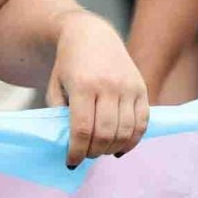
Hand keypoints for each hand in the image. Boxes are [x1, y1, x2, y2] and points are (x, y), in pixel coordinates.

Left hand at [48, 13, 148, 167]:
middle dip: (94, 152)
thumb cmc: (68, 64)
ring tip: (101, 150)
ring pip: (125, 131)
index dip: (77, 151)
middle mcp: (108, 86)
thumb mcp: (55, 85)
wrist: (91, 34)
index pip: (83, 129)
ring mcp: (128, 87)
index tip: (71, 163)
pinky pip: (142, 123)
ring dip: (112, 148)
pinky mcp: (141, 88)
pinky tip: (119, 148)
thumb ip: (60, 113)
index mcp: (83, 85)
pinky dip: (132, 141)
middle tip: (86, 155)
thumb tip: (72, 142)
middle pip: (106, 133)